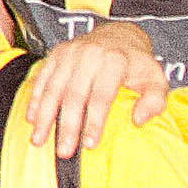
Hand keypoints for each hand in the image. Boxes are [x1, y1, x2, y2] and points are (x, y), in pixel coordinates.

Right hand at [21, 23, 169, 151]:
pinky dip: (35, 100)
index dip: (95, 122)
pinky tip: (31, 119)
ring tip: (39, 140)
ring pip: (53, 89)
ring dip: (44, 117)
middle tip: (64, 152)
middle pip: (74, 95)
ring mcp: (69, 53)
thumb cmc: (136, 65)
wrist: (117, 35)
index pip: (102, 96)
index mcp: (115, 61)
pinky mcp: (55, 54)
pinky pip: (42, 79)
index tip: (89, 145)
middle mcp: (90, 54)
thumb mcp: (156, 79)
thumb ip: (155, 100)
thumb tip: (138, 120)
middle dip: (67, 126)